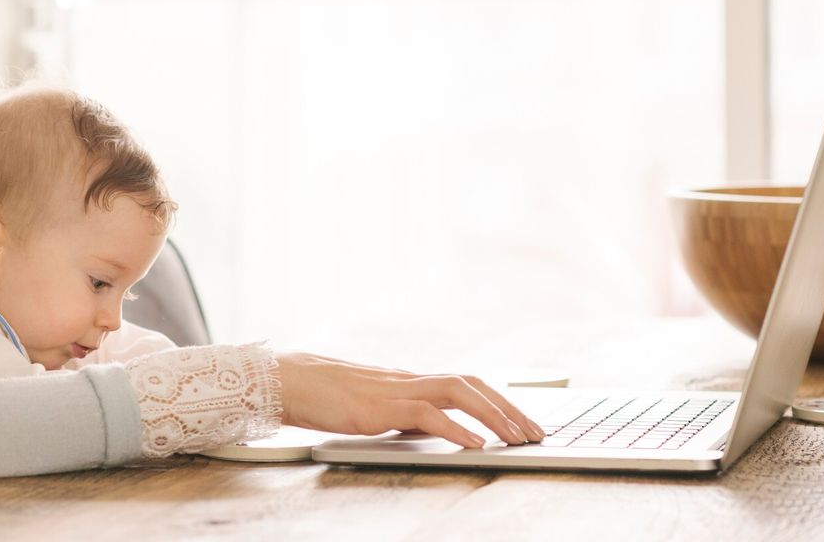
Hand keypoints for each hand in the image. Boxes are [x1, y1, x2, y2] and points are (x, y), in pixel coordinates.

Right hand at [275, 352, 545, 448]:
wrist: (286, 380)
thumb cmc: (322, 395)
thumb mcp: (372, 406)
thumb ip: (401, 412)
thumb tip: (429, 426)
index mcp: (409, 380)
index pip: (467, 382)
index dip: (500, 400)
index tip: (525, 422)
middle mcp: (408, 379)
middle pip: (472, 383)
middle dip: (509, 408)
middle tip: (536, 434)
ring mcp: (394, 390)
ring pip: (458, 391)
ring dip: (493, 415)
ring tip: (517, 438)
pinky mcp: (378, 407)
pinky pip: (425, 413)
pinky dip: (455, 427)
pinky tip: (474, 443)